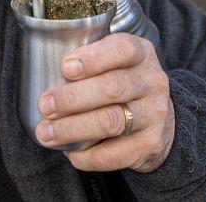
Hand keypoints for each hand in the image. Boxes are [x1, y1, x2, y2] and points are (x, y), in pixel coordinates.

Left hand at [34, 33, 174, 172]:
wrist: (161, 120)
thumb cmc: (124, 83)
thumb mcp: (115, 61)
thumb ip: (89, 60)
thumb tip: (44, 74)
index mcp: (140, 53)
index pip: (122, 49)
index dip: (93, 58)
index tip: (65, 68)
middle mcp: (152, 81)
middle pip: (111, 87)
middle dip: (72, 98)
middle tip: (45, 105)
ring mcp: (155, 114)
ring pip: (111, 121)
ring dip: (73, 128)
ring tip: (47, 133)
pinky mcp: (151, 144)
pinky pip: (115, 154)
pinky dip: (87, 156)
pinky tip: (70, 153)